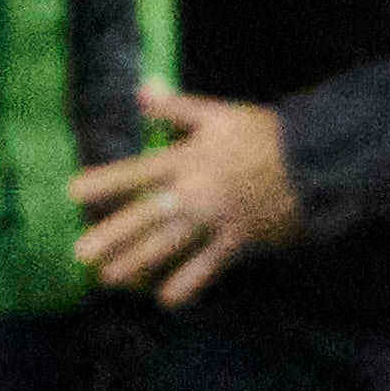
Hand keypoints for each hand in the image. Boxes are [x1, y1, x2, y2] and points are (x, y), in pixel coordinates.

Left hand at [68, 85, 299, 303]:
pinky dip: (186, 285)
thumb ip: (177, 108)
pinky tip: (165, 300)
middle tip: (80, 254)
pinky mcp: (239, 242)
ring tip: (109, 279)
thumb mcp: (220, 114)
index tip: (73, 192)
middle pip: (145, 216)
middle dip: (111, 236)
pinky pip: (207, 268)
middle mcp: (196, 191)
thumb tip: (142, 89)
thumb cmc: (265, 134)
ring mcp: (216, 220)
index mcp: (188, 157)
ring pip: (169, 246)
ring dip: (137, 264)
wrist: (317, 160)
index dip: (104, 182)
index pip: (137, 172)